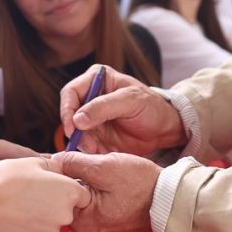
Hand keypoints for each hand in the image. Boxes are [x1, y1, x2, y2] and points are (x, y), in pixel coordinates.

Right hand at [0, 156, 89, 231]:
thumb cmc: (7, 179)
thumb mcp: (34, 161)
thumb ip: (55, 167)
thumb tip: (60, 170)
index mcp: (70, 192)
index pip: (82, 195)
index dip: (68, 190)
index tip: (54, 188)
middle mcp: (65, 215)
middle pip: (68, 211)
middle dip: (55, 205)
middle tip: (33, 196)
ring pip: (52, 225)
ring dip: (42, 218)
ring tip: (22, 206)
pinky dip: (30, 231)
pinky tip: (17, 220)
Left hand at [50, 151, 160, 231]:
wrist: (170, 197)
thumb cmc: (140, 185)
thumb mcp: (103, 166)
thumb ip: (74, 163)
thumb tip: (54, 160)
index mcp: (81, 221)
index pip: (57, 193)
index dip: (61, 170)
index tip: (71, 159)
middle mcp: (86, 230)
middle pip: (67, 196)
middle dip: (75, 176)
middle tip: (93, 164)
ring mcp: (98, 227)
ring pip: (82, 196)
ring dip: (88, 180)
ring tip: (104, 171)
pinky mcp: (108, 221)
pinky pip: (94, 201)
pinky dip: (98, 188)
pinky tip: (111, 180)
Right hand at [58, 65, 185, 155]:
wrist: (164, 128)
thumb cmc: (151, 107)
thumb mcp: (130, 101)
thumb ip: (103, 107)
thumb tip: (77, 119)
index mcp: (97, 79)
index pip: (71, 92)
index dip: (67, 109)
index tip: (72, 127)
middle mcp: (90, 97)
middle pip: (70, 114)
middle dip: (75, 130)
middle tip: (86, 143)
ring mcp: (92, 117)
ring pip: (76, 132)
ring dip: (83, 143)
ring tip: (97, 149)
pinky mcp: (96, 135)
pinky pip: (85, 144)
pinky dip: (90, 150)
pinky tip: (101, 152)